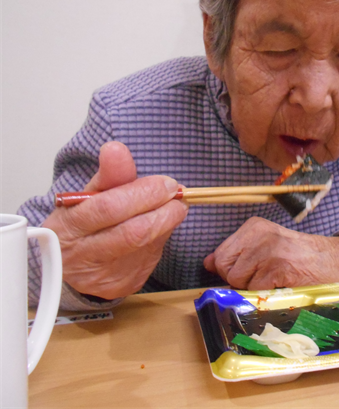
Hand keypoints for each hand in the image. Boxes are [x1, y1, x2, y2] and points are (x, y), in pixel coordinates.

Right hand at [42, 142, 188, 298]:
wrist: (66, 269)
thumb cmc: (80, 225)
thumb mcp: (85, 197)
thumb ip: (107, 175)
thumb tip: (117, 149)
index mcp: (69, 227)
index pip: (109, 208)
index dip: (143, 193)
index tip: (166, 183)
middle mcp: (85, 256)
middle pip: (134, 232)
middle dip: (164, 210)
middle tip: (177, 195)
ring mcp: (106, 275)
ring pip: (148, 245)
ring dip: (167, 222)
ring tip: (173, 205)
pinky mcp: (124, 285)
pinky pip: (151, 257)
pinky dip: (160, 238)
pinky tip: (159, 227)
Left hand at [203, 217, 338, 288]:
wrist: (334, 262)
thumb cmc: (299, 257)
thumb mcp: (266, 246)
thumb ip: (237, 253)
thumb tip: (207, 262)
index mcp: (254, 227)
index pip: (219, 255)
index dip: (232, 270)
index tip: (255, 269)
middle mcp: (260, 234)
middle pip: (225, 268)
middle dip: (240, 279)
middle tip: (265, 275)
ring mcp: (269, 250)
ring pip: (238, 281)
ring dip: (255, 287)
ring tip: (276, 279)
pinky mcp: (279, 267)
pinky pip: (255, 290)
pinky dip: (267, 294)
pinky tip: (283, 284)